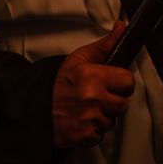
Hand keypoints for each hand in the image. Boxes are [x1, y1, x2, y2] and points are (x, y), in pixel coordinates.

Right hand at [51, 23, 134, 148]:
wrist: (34, 108)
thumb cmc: (58, 83)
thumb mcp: (80, 58)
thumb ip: (105, 45)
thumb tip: (121, 27)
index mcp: (93, 76)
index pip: (128, 81)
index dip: (121, 83)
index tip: (111, 83)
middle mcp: (92, 98)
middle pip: (123, 104)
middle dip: (113, 101)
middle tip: (97, 97)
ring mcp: (89, 119)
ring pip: (112, 121)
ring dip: (103, 117)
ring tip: (87, 109)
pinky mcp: (84, 136)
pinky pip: (101, 135)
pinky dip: (93, 131)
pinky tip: (82, 121)